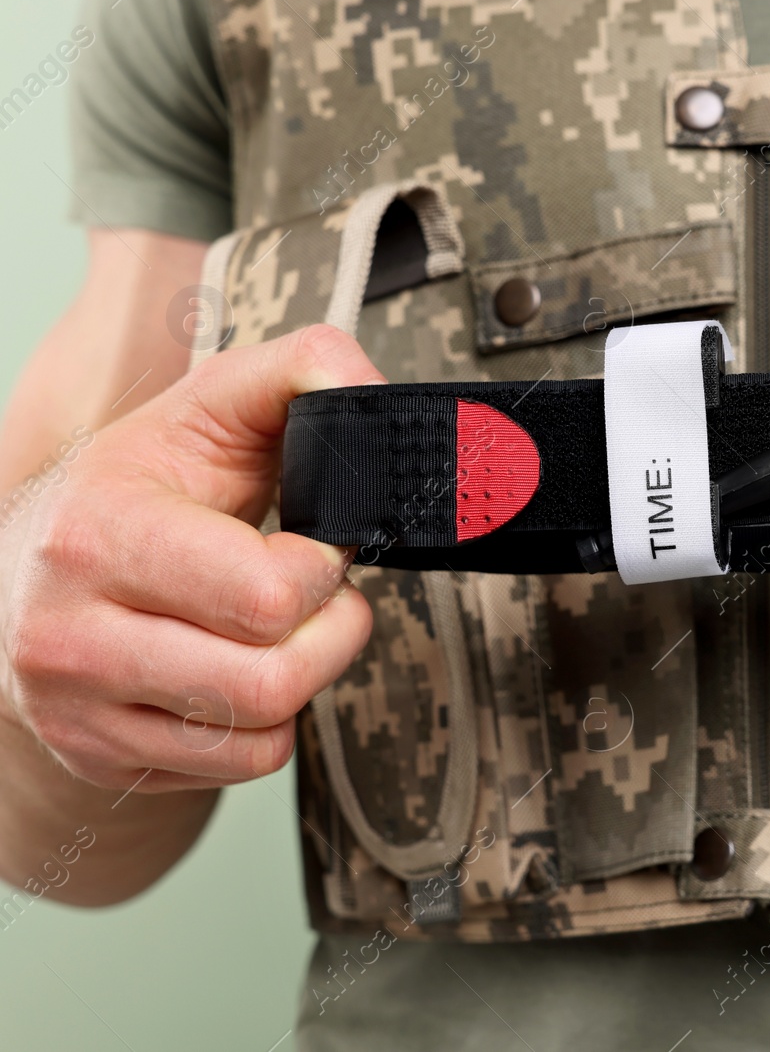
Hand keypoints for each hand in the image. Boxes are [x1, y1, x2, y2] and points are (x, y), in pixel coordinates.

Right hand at [0, 326, 379, 793]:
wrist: (31, 562)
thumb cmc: (142, 483)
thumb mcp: (212, 403)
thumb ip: (302, 370)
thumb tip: (368, 390)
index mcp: (98, 533)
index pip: (267, 595)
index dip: (320, 567)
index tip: (307, 540)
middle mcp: (70, 633)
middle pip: (271, 679)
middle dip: (328, 630)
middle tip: (310, 591)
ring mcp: (77, 708)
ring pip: (261, 731)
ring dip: (305, 675)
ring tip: (280, 627)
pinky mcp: (100, 757)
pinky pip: (241, 766)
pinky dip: (269, 722)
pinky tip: (242, 668)